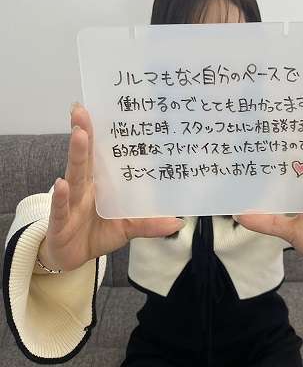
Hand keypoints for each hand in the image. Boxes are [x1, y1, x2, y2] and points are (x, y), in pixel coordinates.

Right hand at [41, 101, 184, 271]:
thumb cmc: (98, 233)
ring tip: (80, 134)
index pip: (100, 156)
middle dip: (84, 133)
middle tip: (83, 110)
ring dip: (76, 155)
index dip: (100, 134)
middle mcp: (83, 188)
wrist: (74, 258)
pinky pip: (61, 208)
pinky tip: (61, 184)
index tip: (99, 109)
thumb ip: (149, 223)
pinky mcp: (60, 222)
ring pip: (73, 176)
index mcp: (98, 184)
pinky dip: (60, 197)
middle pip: (85, 158)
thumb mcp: (127, 228)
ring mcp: (69, 203)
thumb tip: (178, 220)